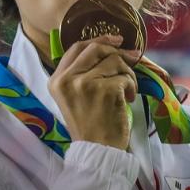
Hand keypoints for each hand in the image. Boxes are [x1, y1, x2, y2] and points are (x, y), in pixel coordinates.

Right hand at [48, 35, 138, 149]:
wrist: (97, 149)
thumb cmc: (90, 124)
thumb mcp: (75, 96)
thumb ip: (84, 72)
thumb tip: (113, 47)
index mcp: (56, 79)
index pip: (77, 47)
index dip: (98, 40)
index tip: (116, 40)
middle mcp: (67, 79)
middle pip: (97, 49)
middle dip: (118, 52)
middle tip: (133, 57)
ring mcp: (85, 84)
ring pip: (116, 61)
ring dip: (128, 74)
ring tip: (127, 91)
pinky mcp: (105, 90)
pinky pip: (126, 77)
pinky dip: (132, 87)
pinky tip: (128, 100)